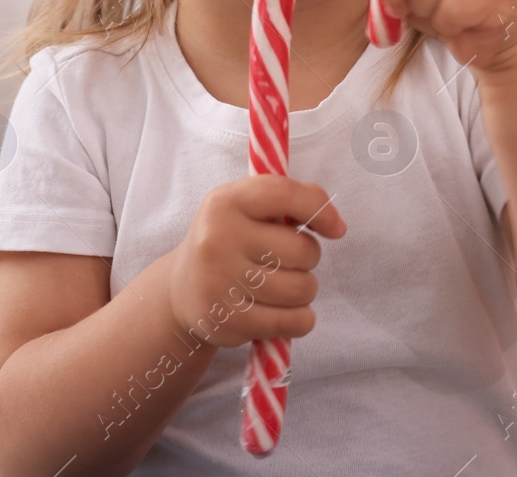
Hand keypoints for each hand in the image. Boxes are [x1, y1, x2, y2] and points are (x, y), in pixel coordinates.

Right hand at [166, 176, 346, 348]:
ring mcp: (220, 283)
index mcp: (224, 203)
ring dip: (304, 290)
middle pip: (302, 250)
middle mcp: (217, 240)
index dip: (320, 209)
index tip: (335, 228)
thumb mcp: (243, 208)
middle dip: (308, 258)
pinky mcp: (227, 322)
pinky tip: (283, 312)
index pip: (284, 195)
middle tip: (288, 261)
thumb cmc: (226, 241)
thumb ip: (285, 201)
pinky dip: (300, 319)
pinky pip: (294, 322)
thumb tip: (335, 223)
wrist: (180, 290)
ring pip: (302, 289)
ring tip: (282, 285)